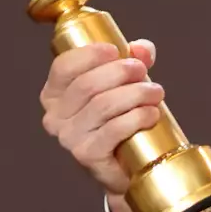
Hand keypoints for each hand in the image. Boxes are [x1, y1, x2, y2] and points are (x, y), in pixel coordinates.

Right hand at [40, 40, 163, 211]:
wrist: (128, 163)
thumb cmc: (121, 115)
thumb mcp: (124, 82)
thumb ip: (132, 59)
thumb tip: (142, 48)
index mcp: (55, 93)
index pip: (64, 66)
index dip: (90, 54)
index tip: (116, 50)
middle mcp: (55, 116)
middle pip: (87, 84)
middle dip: (121, 72)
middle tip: (143, 71)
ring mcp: (68, 138)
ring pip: (103, 105)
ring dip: (135, 94)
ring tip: (156, 92)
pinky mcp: (87, 155)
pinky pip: (113, 130)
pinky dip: (137, 117)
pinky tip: (152, 113)